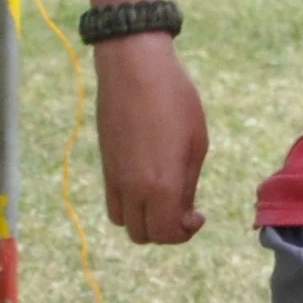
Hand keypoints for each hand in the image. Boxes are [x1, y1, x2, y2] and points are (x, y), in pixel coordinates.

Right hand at [94, 31, 207, 243]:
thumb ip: (188, 183)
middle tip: (182, 209)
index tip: (197, 214)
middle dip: (165, 231)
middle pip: (144, 235)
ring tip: (161, 199)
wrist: (133, 66)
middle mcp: (133, 188)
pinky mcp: (105, 164)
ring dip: (144, 220)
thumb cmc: (174, 98)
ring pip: (124, 223)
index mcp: (161, 185)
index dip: (185, 232)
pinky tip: (146, 183)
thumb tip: (182, 208)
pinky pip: (113, 201)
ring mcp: (115, 177)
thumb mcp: (197, 142)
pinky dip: (129, 204)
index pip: (167, 234)